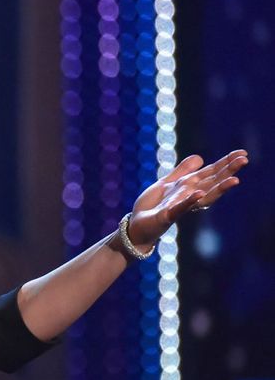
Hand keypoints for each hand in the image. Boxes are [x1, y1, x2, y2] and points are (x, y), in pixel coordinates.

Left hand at [125, 150, 247, 248]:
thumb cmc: (152, 206)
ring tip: (234, 180)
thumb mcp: (167, 183)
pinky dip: (189, 201)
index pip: (211, 173)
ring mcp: (179, 206)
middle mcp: (188, 196)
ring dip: (219, 189)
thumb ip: (183, 171)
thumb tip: (200, 157)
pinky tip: (199, 193)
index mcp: (188, 186)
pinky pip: (180, 208)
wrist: (136, 226)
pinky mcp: (167, 215)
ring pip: (204, 196)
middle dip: (228, 171)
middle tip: (244, 160)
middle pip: (212, 182)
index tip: (242, 153)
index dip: (226, 162)